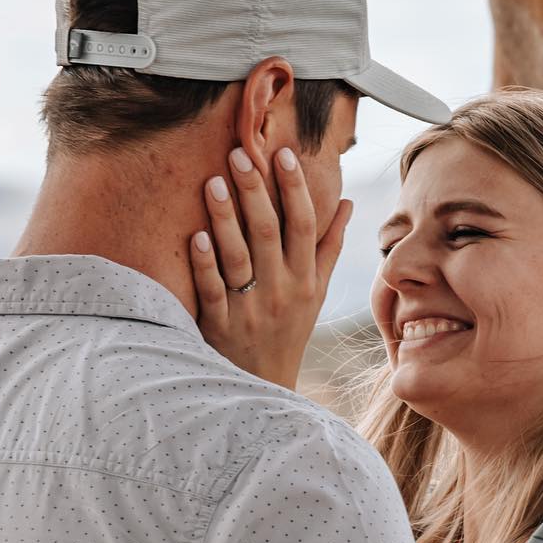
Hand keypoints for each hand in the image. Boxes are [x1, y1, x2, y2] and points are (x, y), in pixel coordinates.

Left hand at [190, 145, 352, 389]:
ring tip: (213, 181)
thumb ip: (330, 247)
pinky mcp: (219, 325)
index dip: (295, 188)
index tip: (283, 154)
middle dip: (254, 191)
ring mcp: (249, 308)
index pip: (303, 225)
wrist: (263, 387)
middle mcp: (280, 290)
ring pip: (237, 256)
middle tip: (238, 154)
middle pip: (268, 232)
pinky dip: (204, 263)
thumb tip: (347, 204)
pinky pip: (212, 290)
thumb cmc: (290, 330)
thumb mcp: (316, 292)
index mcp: (304, 279)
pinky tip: (196, 235)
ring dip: (225, 218)